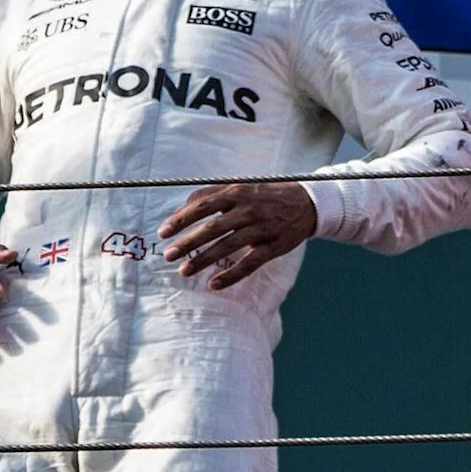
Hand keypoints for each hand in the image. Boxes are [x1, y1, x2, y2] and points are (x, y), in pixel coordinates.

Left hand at [158, 181, 321, 288]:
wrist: (307, 203)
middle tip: (168, 255)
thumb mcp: (241, 187)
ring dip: (203, 259)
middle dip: (187, 242)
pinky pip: (249, 264)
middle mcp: (248, 210)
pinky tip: (214, 284)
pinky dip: (231, 276)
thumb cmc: (266, 195)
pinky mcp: (273, 247)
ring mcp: (261, 229)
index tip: (163, 232)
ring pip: (227, 246)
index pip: (202, 205)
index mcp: (237, 192)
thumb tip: (182, 209)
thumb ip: (213, 195)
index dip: (181, 219)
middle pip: (212, 227)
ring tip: (184, 270)